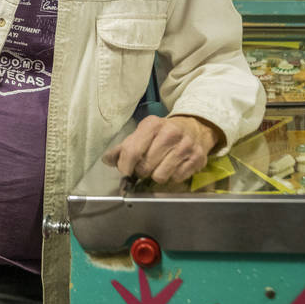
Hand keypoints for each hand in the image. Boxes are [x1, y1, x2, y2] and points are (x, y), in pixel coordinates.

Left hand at [102, 115, 221, 184]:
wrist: (195, 127)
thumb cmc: (164, 132)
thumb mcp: (144, 133)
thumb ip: (124, 147)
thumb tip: (107, 160)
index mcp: (152, 124)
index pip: (131, 151)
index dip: (125, 166)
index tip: (125, 170)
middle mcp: (170, 133)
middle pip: (145, 167)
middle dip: (142, 171)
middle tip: (145, 166)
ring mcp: (185, 146)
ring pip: (160, 176)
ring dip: (157, 175)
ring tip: (160, 166)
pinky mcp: (197, 158)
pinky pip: (176, 178)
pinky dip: (173, 176)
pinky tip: (174, 166)